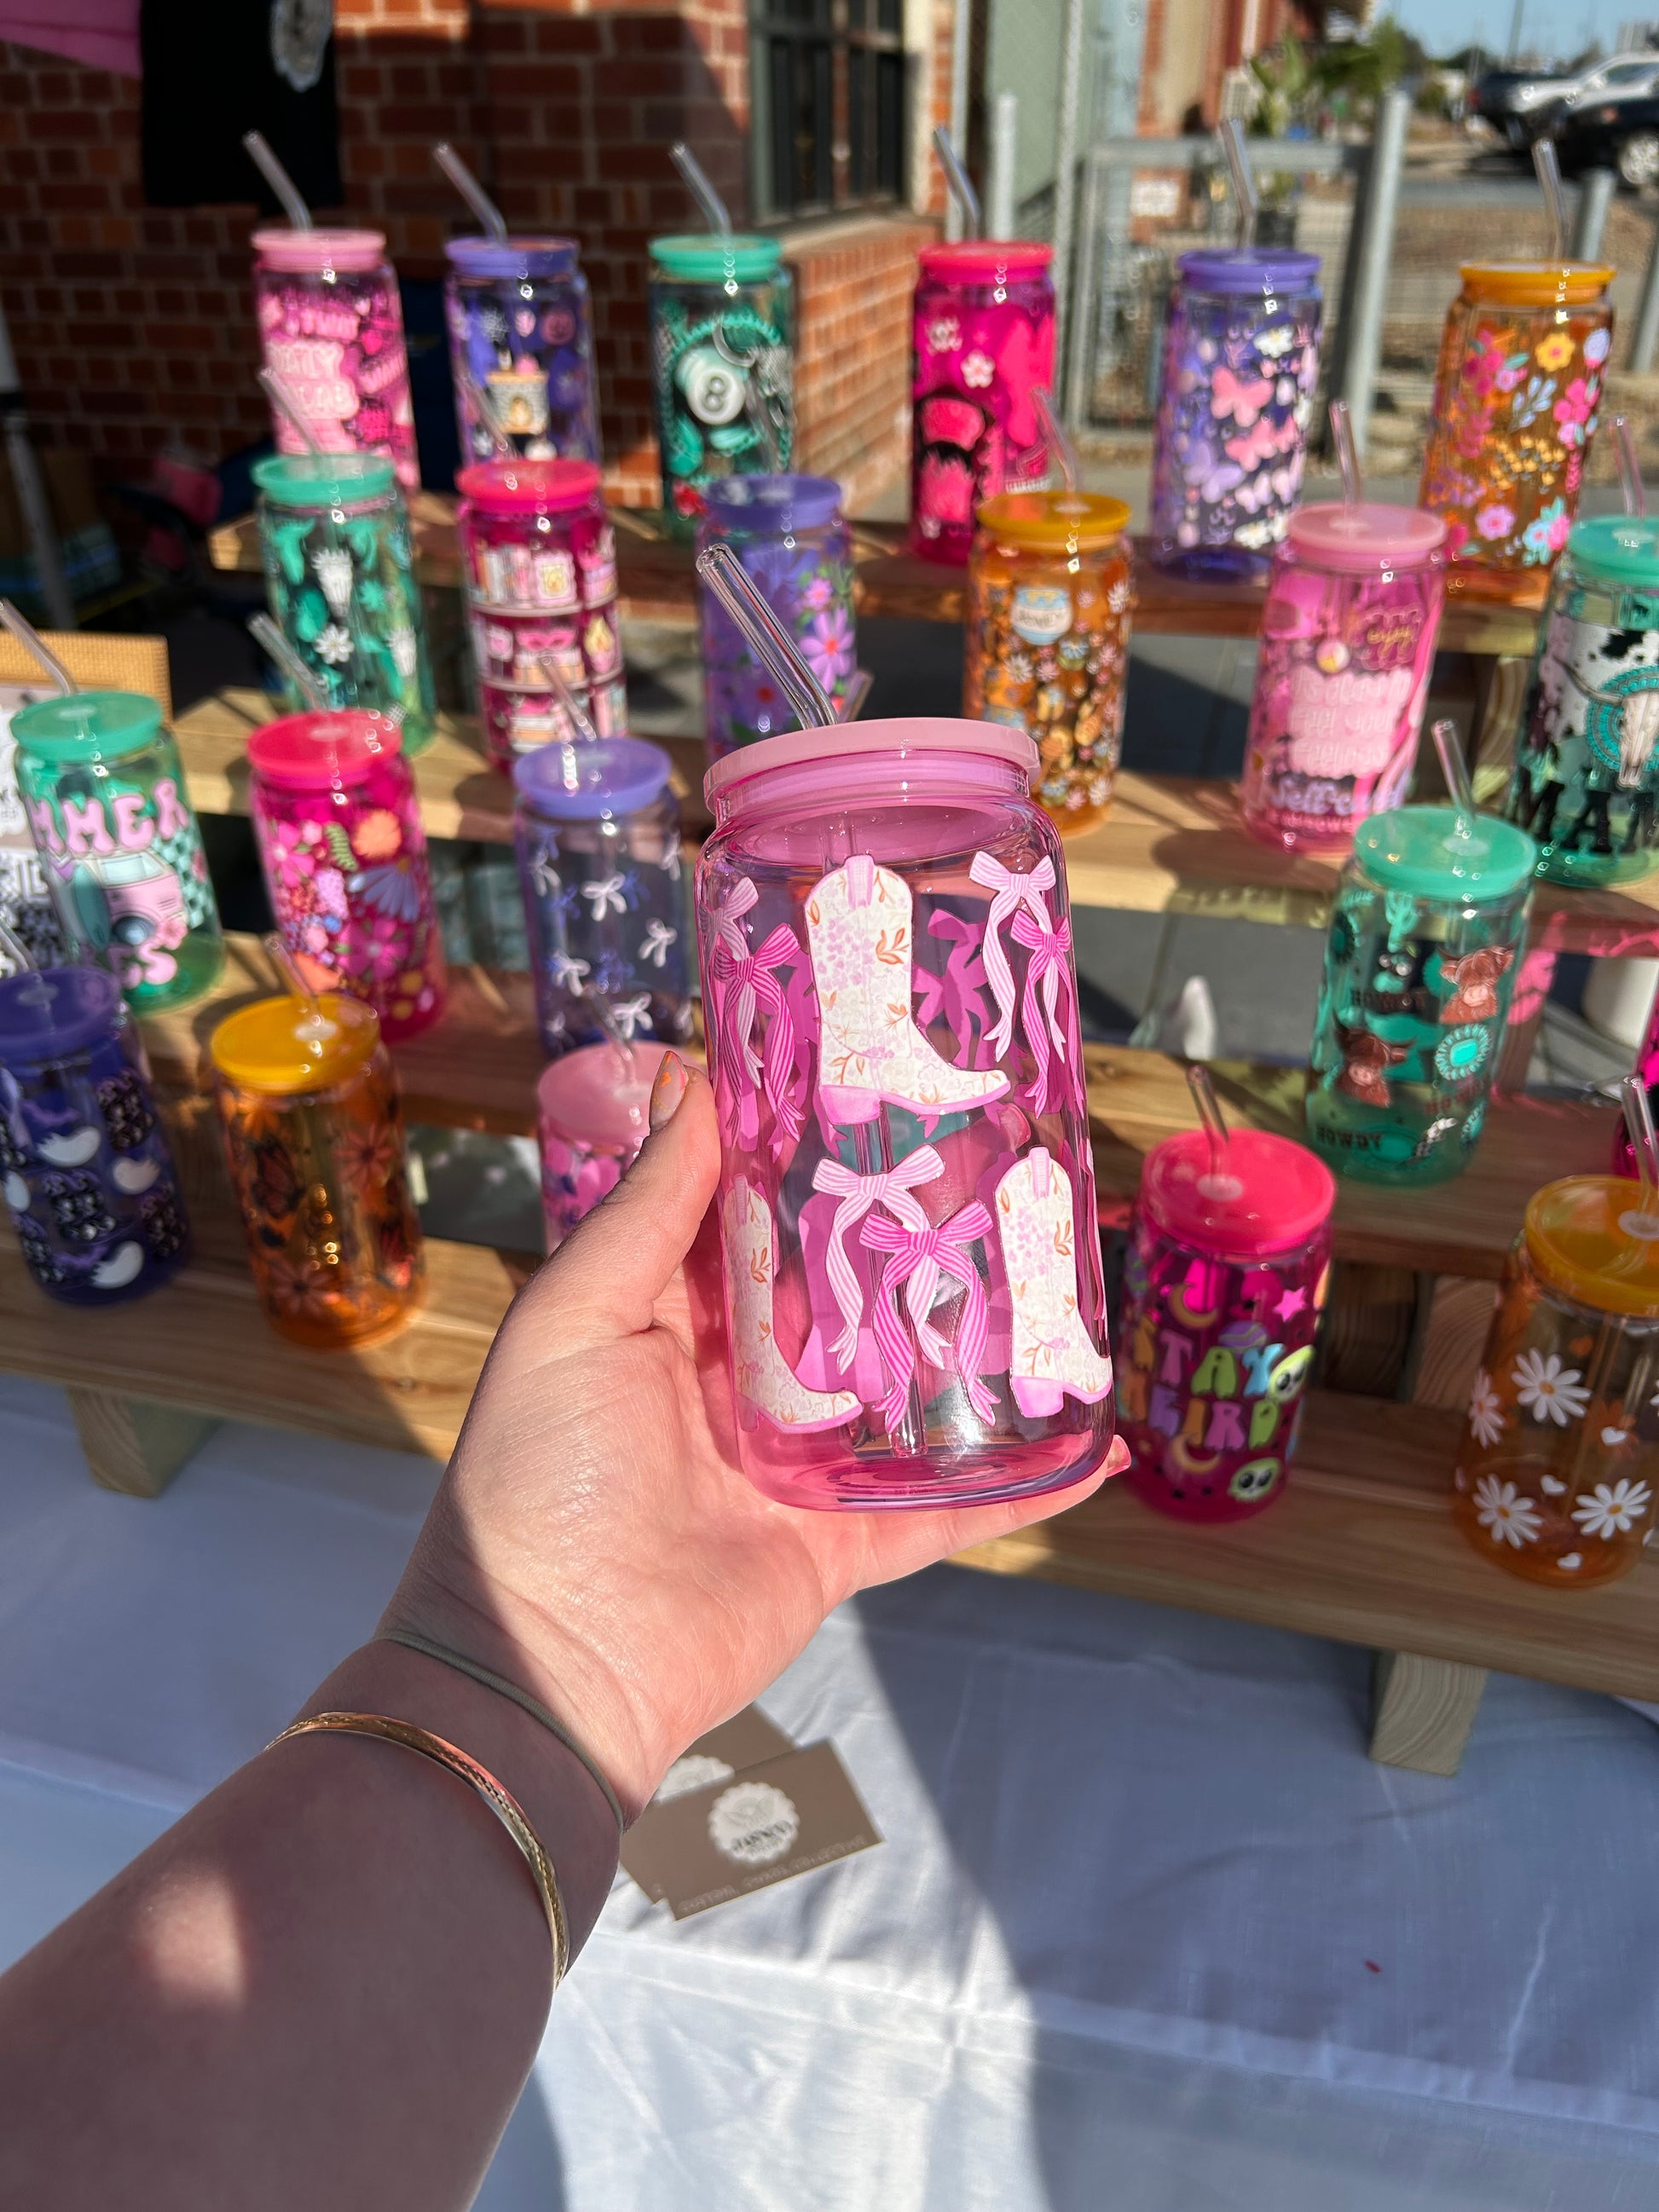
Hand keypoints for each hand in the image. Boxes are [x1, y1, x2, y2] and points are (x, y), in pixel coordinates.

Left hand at [385, 1057, 1122, 1818]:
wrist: (552, 1662)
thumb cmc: (541, 1473)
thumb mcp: (573, 1317)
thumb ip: (647, 1210)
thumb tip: (698, 1083)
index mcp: (669, 1315)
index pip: (755, 1216)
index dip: (809, 1154)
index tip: (886, 1084)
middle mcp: (739, 1380)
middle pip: (845, 1296)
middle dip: (912, 1242)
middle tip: (1004, 1169)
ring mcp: (798, 1464)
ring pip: (906, 1392)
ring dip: (979, 1353)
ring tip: (1065, 1289)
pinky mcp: (841, 1543)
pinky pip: (943, 1509)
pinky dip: (1017, 1486)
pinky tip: (1093, 1450)